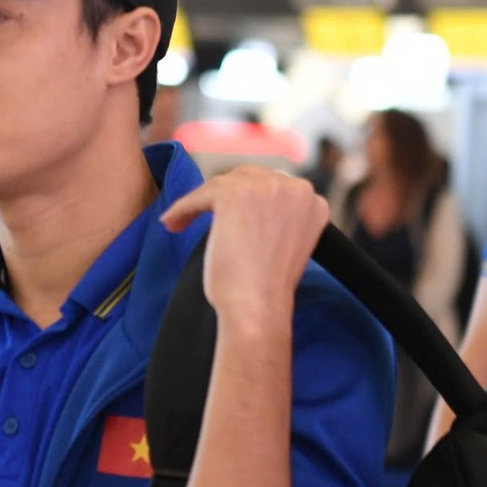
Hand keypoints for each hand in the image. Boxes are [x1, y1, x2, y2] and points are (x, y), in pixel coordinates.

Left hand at [161, 166, 328, 331]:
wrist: (257, 308)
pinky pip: (201, 195)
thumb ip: (276, 217)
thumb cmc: (266, 289)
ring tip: (181, 221)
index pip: (271, 187)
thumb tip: (244, 205)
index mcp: (312, 202)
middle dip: (223, 196)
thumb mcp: (284, 243)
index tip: (228, 214)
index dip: (246, 199)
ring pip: (222, 184)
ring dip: (199, 201)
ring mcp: (267, 187)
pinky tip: (173, 223)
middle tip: (203, 213)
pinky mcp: (235, 193)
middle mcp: (296, 188)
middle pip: (248, 178)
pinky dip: (184, 209)